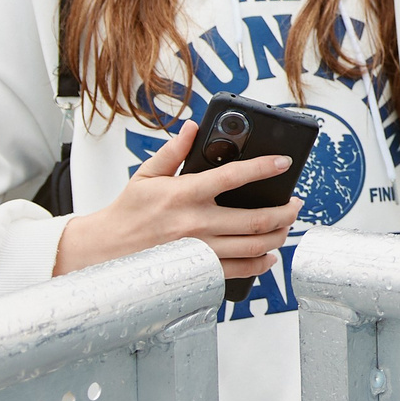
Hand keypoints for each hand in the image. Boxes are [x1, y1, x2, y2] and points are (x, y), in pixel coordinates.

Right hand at [50, 122, 303, 280]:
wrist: (104, 252)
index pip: (233, 177)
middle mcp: (196, 224)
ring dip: (278, 236)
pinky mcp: (199, 272)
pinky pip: (239, 271)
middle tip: (295, 203)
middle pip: (255, 219)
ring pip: (253, 247)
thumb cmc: (127, 213)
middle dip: (285, 211)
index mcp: (185, 194)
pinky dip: (260, 265)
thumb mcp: (146, 175)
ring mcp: (200, 251)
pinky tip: (268, 256)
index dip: (263, 167)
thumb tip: (194, 128)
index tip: (283, 162)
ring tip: (286, 226)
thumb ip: (174, 151)